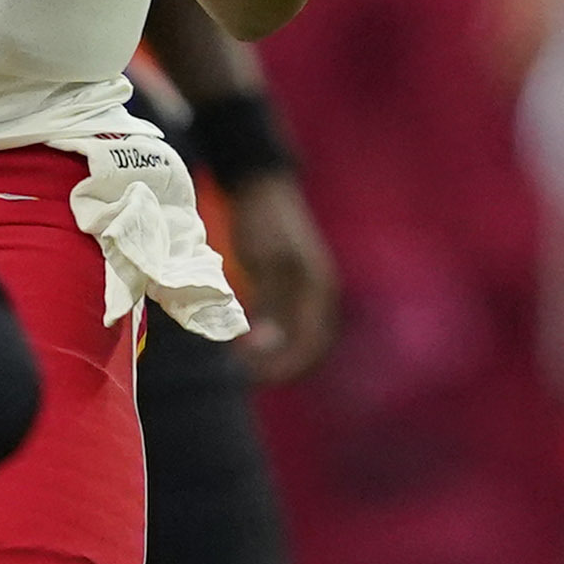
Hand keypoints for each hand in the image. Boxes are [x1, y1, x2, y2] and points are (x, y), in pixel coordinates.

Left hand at [220, 169, 341, 385]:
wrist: (261, 186)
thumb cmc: (262, 221)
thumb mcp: (264, 262)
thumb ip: (269, 304)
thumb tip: (266, 346)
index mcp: (318, 290)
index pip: (308, 345)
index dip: (282, 367)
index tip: (250, 377)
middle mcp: (321, 295)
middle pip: (309, 348)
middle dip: (280, 367)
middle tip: (244, 376)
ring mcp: (310, 291)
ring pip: (300, 339)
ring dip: (276, 355)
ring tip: (242, 364)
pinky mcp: (295, 287)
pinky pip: (290, 324)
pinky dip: (272, 339)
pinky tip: (245, 344)